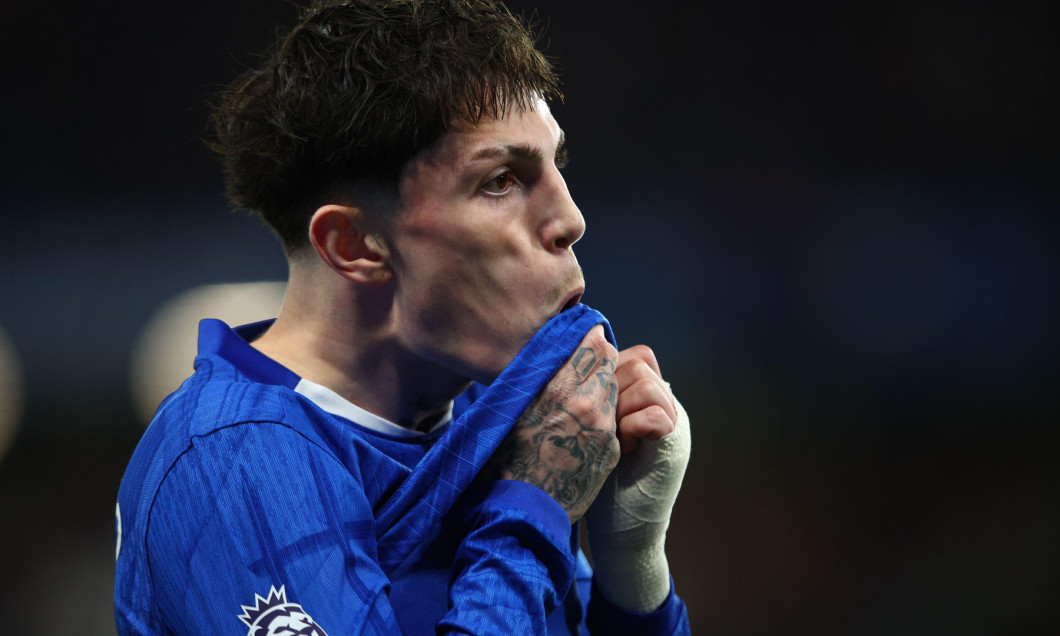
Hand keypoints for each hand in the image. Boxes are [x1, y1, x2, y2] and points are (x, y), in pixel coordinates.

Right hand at [489, 325, 620, 522]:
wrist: (524, 513)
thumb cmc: (505, 461)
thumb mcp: (510, 411)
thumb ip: (532, 380)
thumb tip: (543, 357)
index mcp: (559, 390)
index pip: (593, 345)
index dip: (590, 337)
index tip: (584, 337)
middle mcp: (588, 405)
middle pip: (610, 363)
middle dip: (599, 359)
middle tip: (585, 362)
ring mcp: (604, 429)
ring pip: (614, 390)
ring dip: (602, 387)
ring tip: (582, 396)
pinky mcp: (613, 450)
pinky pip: (614, 420)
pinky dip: (604, 416)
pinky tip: (584, 427)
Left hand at [584, 344, 690, 612]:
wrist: (621, 532)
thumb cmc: (598, 481)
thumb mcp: (597, 429)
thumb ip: (602, 397)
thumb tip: (580, 361)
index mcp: (649, 399)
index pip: (637, 356)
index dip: (611, 369)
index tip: (594, 403)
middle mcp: (666, 405)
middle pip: (639, 362)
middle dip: (612, 387)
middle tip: (603, 426)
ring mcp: (675, 423)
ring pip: (646, 382)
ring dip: (620, 408)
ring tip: (614, 440)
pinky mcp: (674, 445)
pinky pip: (654, 413)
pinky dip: (631, 427)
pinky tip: (623, 449)